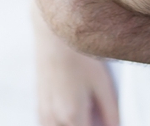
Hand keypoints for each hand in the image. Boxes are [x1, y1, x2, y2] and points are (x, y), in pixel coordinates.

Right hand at [32, 0, 119, 125]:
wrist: (53, 33)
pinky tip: (74, 115)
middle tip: (99, 117)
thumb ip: (111, 111)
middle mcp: (53, 118)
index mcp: (72, 116)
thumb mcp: (102, 83)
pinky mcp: (39, 105)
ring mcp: (43, 113)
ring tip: (87, 115)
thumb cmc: (79, 54)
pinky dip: (61, 125)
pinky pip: (48, 125)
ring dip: (74, 125)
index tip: (106, 124)